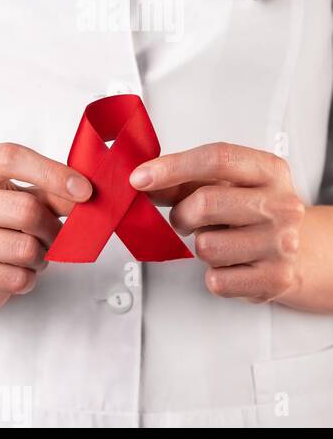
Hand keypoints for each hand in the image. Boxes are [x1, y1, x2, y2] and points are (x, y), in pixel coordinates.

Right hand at [0, 143, 92, 311]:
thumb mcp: (17, 195)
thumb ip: (48, 191)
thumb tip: (83, 195)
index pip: (9, 158)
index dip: (52, 173)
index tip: (84, 191)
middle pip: (25, 210)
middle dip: (52, 228)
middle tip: (53, 234)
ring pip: (24, 249)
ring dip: (41, 256)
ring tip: (31, 254)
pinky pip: (15, 278)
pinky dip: (28, 278)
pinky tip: (15, 271)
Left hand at [130, 142, 304, 302]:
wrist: (299, 253)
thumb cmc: (252, 215)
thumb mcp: (224, 187)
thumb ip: (182, 182)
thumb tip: (143, 183)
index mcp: (270, 172)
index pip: (218, 158)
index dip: (172, 167)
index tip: (140, 178)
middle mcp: (282, 205)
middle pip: (205, 202)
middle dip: (182, 215)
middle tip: (188, 220)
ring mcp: (282, 243)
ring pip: (206, 246)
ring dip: (202, 247)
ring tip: (221, 242)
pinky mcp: (276, 278)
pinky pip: (217, 280)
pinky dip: (215, 275)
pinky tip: (232, 265)